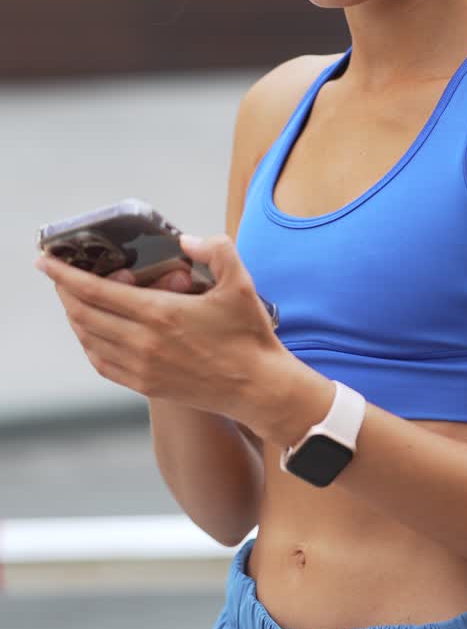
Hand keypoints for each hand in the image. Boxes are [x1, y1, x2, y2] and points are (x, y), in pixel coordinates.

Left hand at [34, 233, 290, 433]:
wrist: (259, 388)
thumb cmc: (250, 335)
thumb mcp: (241, 282)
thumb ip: (215, 249)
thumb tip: (185, 240)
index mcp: (160, 313)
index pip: (95, 291)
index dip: (64, 275)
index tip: (45, 261)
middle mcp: (143, 342)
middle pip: (83, 314)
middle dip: (65, 292)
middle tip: (60, 275)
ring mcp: (142, 368)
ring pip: (89, 339)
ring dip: (76, 317)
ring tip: (76, 300)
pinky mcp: (146, 386)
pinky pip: (102, 363)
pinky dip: (90, 344)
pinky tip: (94, 332)